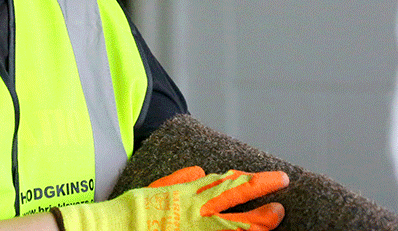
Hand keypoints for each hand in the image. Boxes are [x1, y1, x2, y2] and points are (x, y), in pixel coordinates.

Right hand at [55, 168, 287, 230]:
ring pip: (237, 226)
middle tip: (283, 196)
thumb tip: (200, 172)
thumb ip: (181, 180)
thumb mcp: (158, 188)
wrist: (115, 227)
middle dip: (265, 197)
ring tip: (276, 216)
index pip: (232, 183)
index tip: (276, 179)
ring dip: (260, 222)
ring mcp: (197, 229)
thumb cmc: (134, 210)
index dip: (257, 181)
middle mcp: (198, 210)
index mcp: (191, 193)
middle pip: (239, 201)